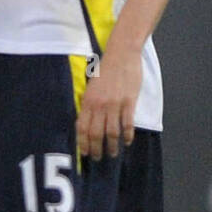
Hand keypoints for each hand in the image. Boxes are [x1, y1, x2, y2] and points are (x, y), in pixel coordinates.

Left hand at [77, 46, 142, 160]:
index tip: (85, 153)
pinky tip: (127, 141)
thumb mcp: (91, 87)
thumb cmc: (105, 69)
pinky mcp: (129, 102)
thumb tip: (86, 121)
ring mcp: (115, 104)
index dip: (83, 143)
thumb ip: (89, 103)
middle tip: (98, 158)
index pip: (82, 128)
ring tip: (113, 153)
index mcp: (88, 101)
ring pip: (112, 132)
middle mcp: (99, 105)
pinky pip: (127, 123)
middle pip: (96, 133)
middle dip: (96, 149)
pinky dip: (127, 135)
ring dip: (112, 146)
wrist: (121, 53)